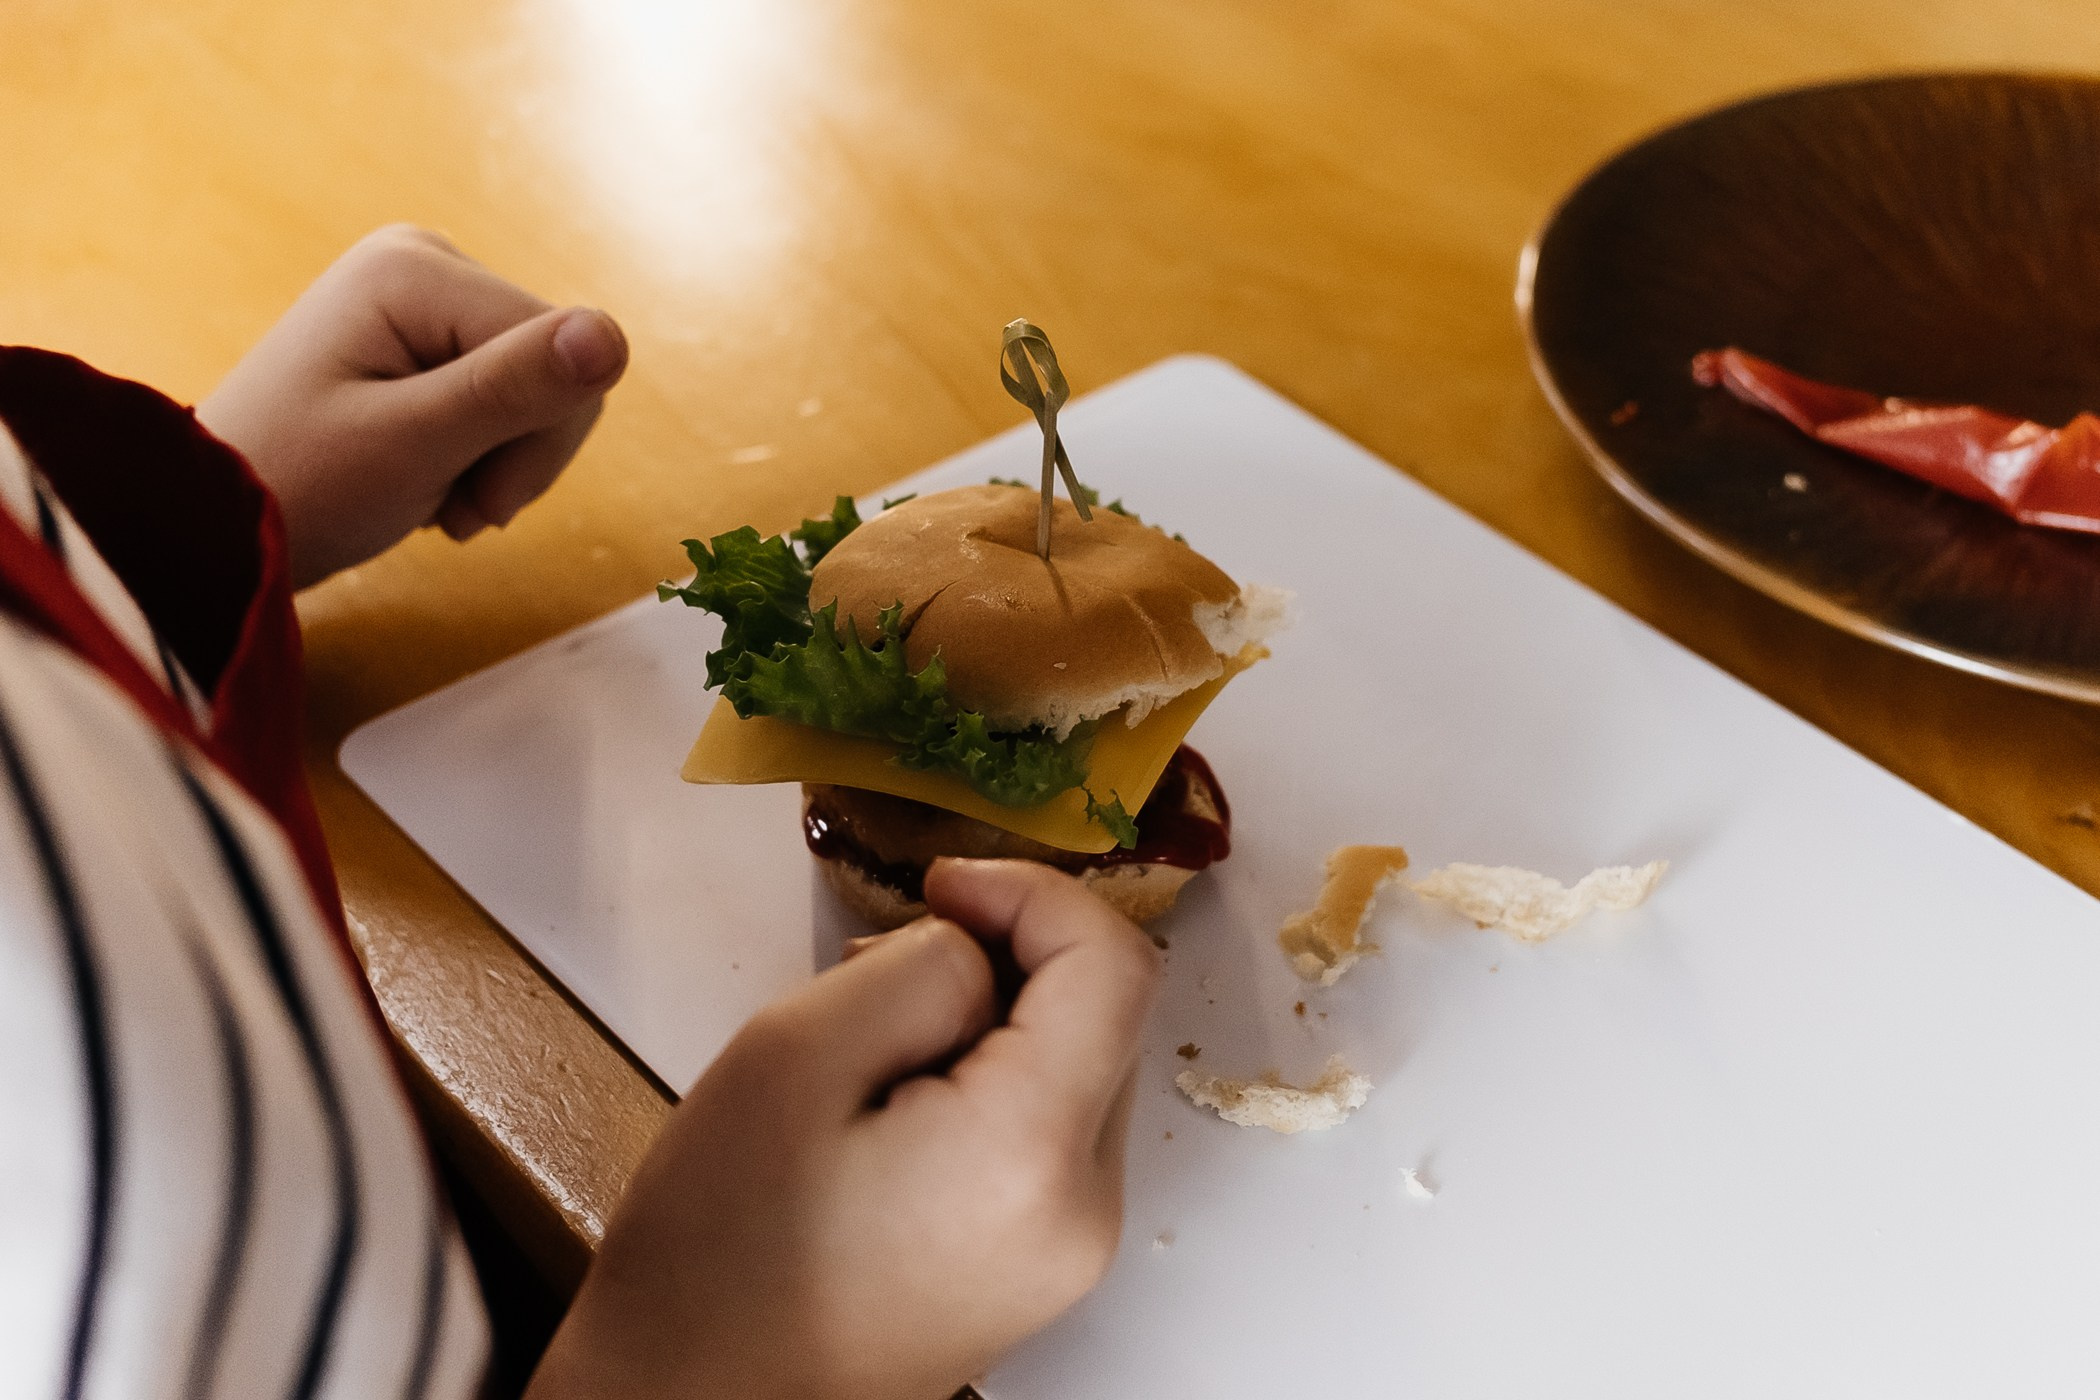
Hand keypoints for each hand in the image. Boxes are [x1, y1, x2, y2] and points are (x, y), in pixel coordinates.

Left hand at [197, 224, 626, 587]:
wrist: (220, 525)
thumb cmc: (301, 487)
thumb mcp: (414, 445)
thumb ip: (516, 389)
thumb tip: (613, 337)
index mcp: (416, 267)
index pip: (563, 347)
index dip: (542, 441)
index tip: (471, 502)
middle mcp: (426, 260)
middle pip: (558, 367)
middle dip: (520, 455)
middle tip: (450, 509)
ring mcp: (427, 299)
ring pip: (544, 391)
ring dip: (502, 466)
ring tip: (434, 499)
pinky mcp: (429, 338)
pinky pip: (510, 399)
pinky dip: (484, 458)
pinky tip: (431, 482)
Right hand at [526, 860, 1161, 1399]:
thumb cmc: (715, 1254)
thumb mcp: (792, 1054)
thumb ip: (916, 969)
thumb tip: (980, 947)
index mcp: (1031, 1152)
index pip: (1111, 965)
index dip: (1034, 893)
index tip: (942, 884)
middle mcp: (1085, 1210)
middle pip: (1103, 1016)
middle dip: (1008, 957)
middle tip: (881, 967)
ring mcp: (1072, 1251)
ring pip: (1077, 1068)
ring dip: (995, 1022)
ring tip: (866, 1049)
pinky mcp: (1040, 1268)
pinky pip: (1049, 1132)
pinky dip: (991, 1085)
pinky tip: (891, 1105)